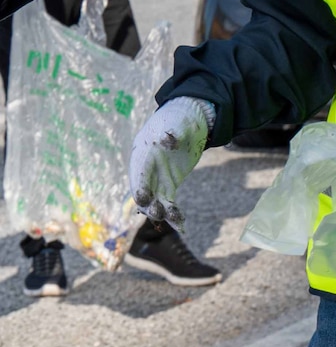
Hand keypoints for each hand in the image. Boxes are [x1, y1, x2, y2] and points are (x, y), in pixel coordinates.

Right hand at [130, 97, 215, 227]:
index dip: (140, 185)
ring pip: (156, 200)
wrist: (184, 121)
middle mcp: (147, 169)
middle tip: (159, 213)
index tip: (143, 198)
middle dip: (149, 203)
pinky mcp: (169, 184)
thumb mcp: (177, 123)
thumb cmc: (177, 120)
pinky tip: (182, 226)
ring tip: (178, 221)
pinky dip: (174, 213)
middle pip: (144, 190)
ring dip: (164, 212)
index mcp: (144, 153)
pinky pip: (169, 202)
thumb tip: (169, 138)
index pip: (139, 172)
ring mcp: (157, 178)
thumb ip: (173, 132)